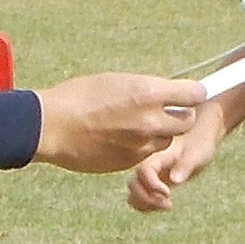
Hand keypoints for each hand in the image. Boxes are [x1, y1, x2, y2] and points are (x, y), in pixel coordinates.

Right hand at [31, 73, 203, 175]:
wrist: (50, 127)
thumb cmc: (78, 97)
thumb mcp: (116, 81)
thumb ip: (146, 89)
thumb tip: (166, 92)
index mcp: (147, 93)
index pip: (194, 94)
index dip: (193, 92)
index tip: (189, 92)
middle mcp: (150, 120)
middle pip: (187, 121)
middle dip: (180, 115)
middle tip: (167, 109)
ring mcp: (141, 145)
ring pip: (166, 141)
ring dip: (159, 133)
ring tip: (135, 123)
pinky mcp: (129, 162)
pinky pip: (146, 154)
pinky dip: (140, 146)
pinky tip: (120, 137)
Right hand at [125, 123, 212, 214]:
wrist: (199, 142)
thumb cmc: (199, 146)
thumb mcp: (196, 154)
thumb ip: (185, 166)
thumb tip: (174, 180)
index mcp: (156, 156)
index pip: (144, 171)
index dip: (152, 185)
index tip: (169, 193)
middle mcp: (148, 166)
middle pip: (133, 184)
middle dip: (147, 198)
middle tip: (168, 203)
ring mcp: (148, 176)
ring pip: (134, 194)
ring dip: (146, 204)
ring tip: (168, 206)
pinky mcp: (152, 185)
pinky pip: (140, 198)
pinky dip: (148, 206)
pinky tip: (166, 205)